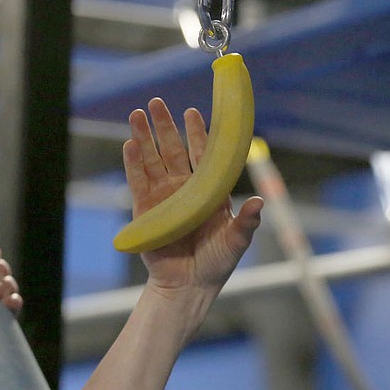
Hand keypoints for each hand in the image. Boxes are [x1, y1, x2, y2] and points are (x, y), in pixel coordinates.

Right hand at [123, 97, 263, 292]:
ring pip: (152, 159)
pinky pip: (137, 181)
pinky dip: (133, 163)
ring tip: (137, 114)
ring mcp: (163, 197)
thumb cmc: (216, 263)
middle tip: (157, 102)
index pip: (202, 154)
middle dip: (165, 125)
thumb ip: (246, 222)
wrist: (188, 287)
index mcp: (209, 191)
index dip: (197, 133)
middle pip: (172, 150)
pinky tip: (130, 144)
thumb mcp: (236, 242)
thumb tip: (260, 202)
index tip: (192, 112)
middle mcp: (185, 189)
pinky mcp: (145, 210)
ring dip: (144, 136)